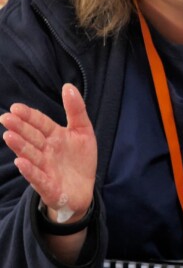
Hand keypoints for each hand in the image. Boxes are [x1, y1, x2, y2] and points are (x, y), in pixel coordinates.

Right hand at [0, 84, 96, 221]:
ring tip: (9, 136)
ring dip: (20, 146)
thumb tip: (68, 86)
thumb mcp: (83, 130)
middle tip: (6, 118)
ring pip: (31, 155)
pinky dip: (30, 170)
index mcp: (54, 136)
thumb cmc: (80, 158)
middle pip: (32, 137)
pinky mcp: (49, 186)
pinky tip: (21, 162)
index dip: (29, 115)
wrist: (83, 188)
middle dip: (19, 128)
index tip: (16, 107)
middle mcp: (46, 151)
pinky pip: (38, 177)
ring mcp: (46, 168)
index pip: (40, 123)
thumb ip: (76, 109)